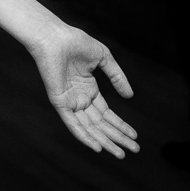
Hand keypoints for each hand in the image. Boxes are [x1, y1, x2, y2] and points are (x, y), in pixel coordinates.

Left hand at [28, 25, 138, 157]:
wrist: (54, 36)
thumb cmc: (75, 42)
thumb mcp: (104, 59)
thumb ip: (117, 77)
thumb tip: (130, 97)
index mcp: (88, 89)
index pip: (107, 113)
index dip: (121, 125)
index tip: (135, 136)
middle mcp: (79, 98)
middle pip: (101, 124)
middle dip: (118, 137)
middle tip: (134, 150)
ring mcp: (70, 102)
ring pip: (90, 128)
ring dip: (106, 141)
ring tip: (121, 154)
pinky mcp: (60, 102)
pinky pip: (72, 124)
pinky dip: (84, 136)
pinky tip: (97, 147)